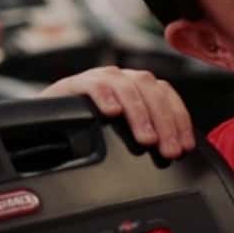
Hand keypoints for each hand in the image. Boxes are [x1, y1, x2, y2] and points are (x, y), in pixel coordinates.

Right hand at [40, 67, 194, 158]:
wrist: (48, 123)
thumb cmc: (92, 128)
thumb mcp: (125, 132)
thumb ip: (151, 135)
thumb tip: (177, 153)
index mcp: (141, 87)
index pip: (169, 98)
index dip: (180, 122)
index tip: (185, 146)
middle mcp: (124, 79)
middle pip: (152, 92)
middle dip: (165, 123)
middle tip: (168, 150)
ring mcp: (101, 79)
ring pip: (128, 88)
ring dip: (140, 114)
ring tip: (146, 138)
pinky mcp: (75, 84)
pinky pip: (94, 84)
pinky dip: (105, 96)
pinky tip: (111, 113)